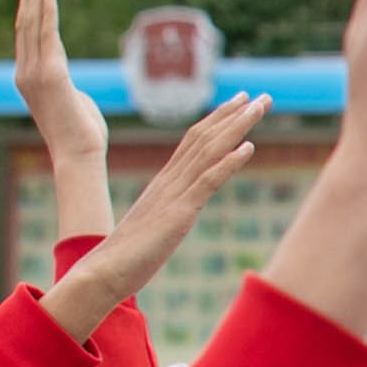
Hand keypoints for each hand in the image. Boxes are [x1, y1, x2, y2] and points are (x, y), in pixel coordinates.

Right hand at [12, 0, 115, 234]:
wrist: (79, 156)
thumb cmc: (81, 133)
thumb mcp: (72, 100)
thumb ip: (65, 84)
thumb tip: (70, 83)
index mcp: (29, 76)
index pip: (28, 32)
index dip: (29, 4)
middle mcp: (25, 71)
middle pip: (24, 20)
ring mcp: (34, 73)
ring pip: (31, 23)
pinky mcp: (50, 76)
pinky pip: (46, 36)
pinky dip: (46, 12)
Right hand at [45, 92, 273, 341]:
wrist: (105, 271)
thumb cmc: (129, 255)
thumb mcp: (157, 226)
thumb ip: (169, 213)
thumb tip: (178, 212)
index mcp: (165, 182)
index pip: (194, 141)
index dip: (217, 120)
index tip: (239, 104)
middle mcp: (170, 180)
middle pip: (205, 137)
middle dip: (233, 115)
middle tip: (260, 96)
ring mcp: (174, 194)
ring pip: (209, 151)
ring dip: (236, 128)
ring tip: (259, 107)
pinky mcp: (179, 213)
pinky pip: (207, 181)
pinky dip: (229, 162)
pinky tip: (249, 147)